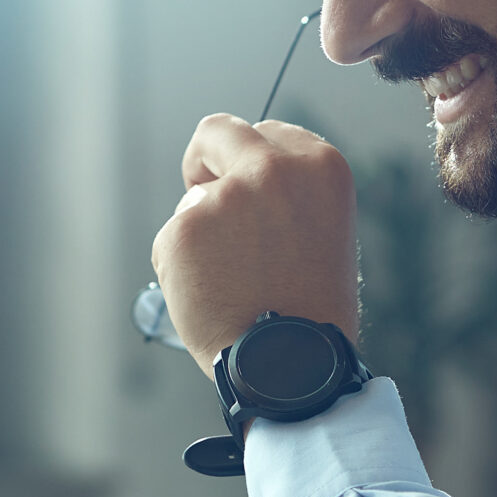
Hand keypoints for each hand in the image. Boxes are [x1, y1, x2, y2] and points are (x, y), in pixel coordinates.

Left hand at [150, 115, 358, 377]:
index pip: (267, 131)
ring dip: (202, 235)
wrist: (291, 365)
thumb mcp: (325, 233)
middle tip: (199, 185)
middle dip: (204, 157)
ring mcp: (224, 197)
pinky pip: (171, 242)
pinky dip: (182, 270)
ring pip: (193, 202)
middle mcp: (272, 168)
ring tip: (232, 286)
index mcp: (320, 166)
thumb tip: (236, 182)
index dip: (248, 157)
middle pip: (218, 130)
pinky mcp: (181, 230)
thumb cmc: (312, 311)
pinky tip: (212, 299)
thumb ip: (288, 197)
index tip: (238, 176)